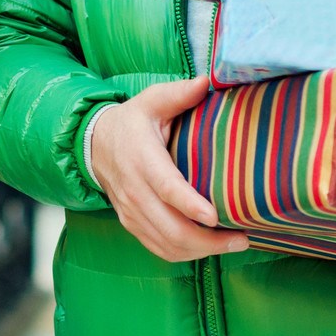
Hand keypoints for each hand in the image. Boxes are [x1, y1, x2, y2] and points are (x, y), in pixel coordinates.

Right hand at [87, 77, 243, 263]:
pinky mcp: (131, 223)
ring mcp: (131, 211)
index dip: (189, 204)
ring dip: (201, 251)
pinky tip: (208, 247)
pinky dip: (185, 254)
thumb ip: (179, 94)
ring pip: (166, 244)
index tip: (214, 216)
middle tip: (241, 237)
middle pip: (170, 227)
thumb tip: (207, 81)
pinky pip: (159, 249)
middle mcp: (134, 191)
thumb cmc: (131, 122)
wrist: (94, 145)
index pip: (166, 187)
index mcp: (142, 159)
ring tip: (233, 244)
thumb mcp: (151, 101)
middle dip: (207, 240)